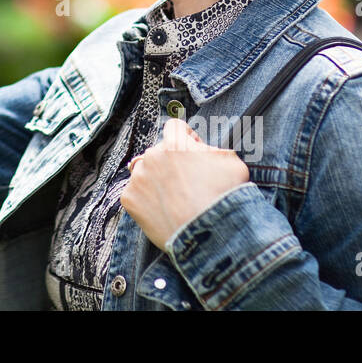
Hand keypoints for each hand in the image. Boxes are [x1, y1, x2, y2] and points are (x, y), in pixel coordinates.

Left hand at [119, 117, 251, 252]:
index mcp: (175, 143)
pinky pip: (136, 195)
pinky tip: (165, 212)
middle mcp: (152, 155)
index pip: (175, 127)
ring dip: (156, 181)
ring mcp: (138, 177)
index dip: (187, 139)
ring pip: (145, 173)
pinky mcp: (129, 199)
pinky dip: (147, 202)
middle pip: (158, 152)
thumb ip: (213, 150)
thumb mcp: (232, 163)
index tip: (193, 153)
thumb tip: (202, 149)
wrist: (210, 235)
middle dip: (171, 164)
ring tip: (175, 201)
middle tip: (187, 185)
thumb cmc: (225, 198)